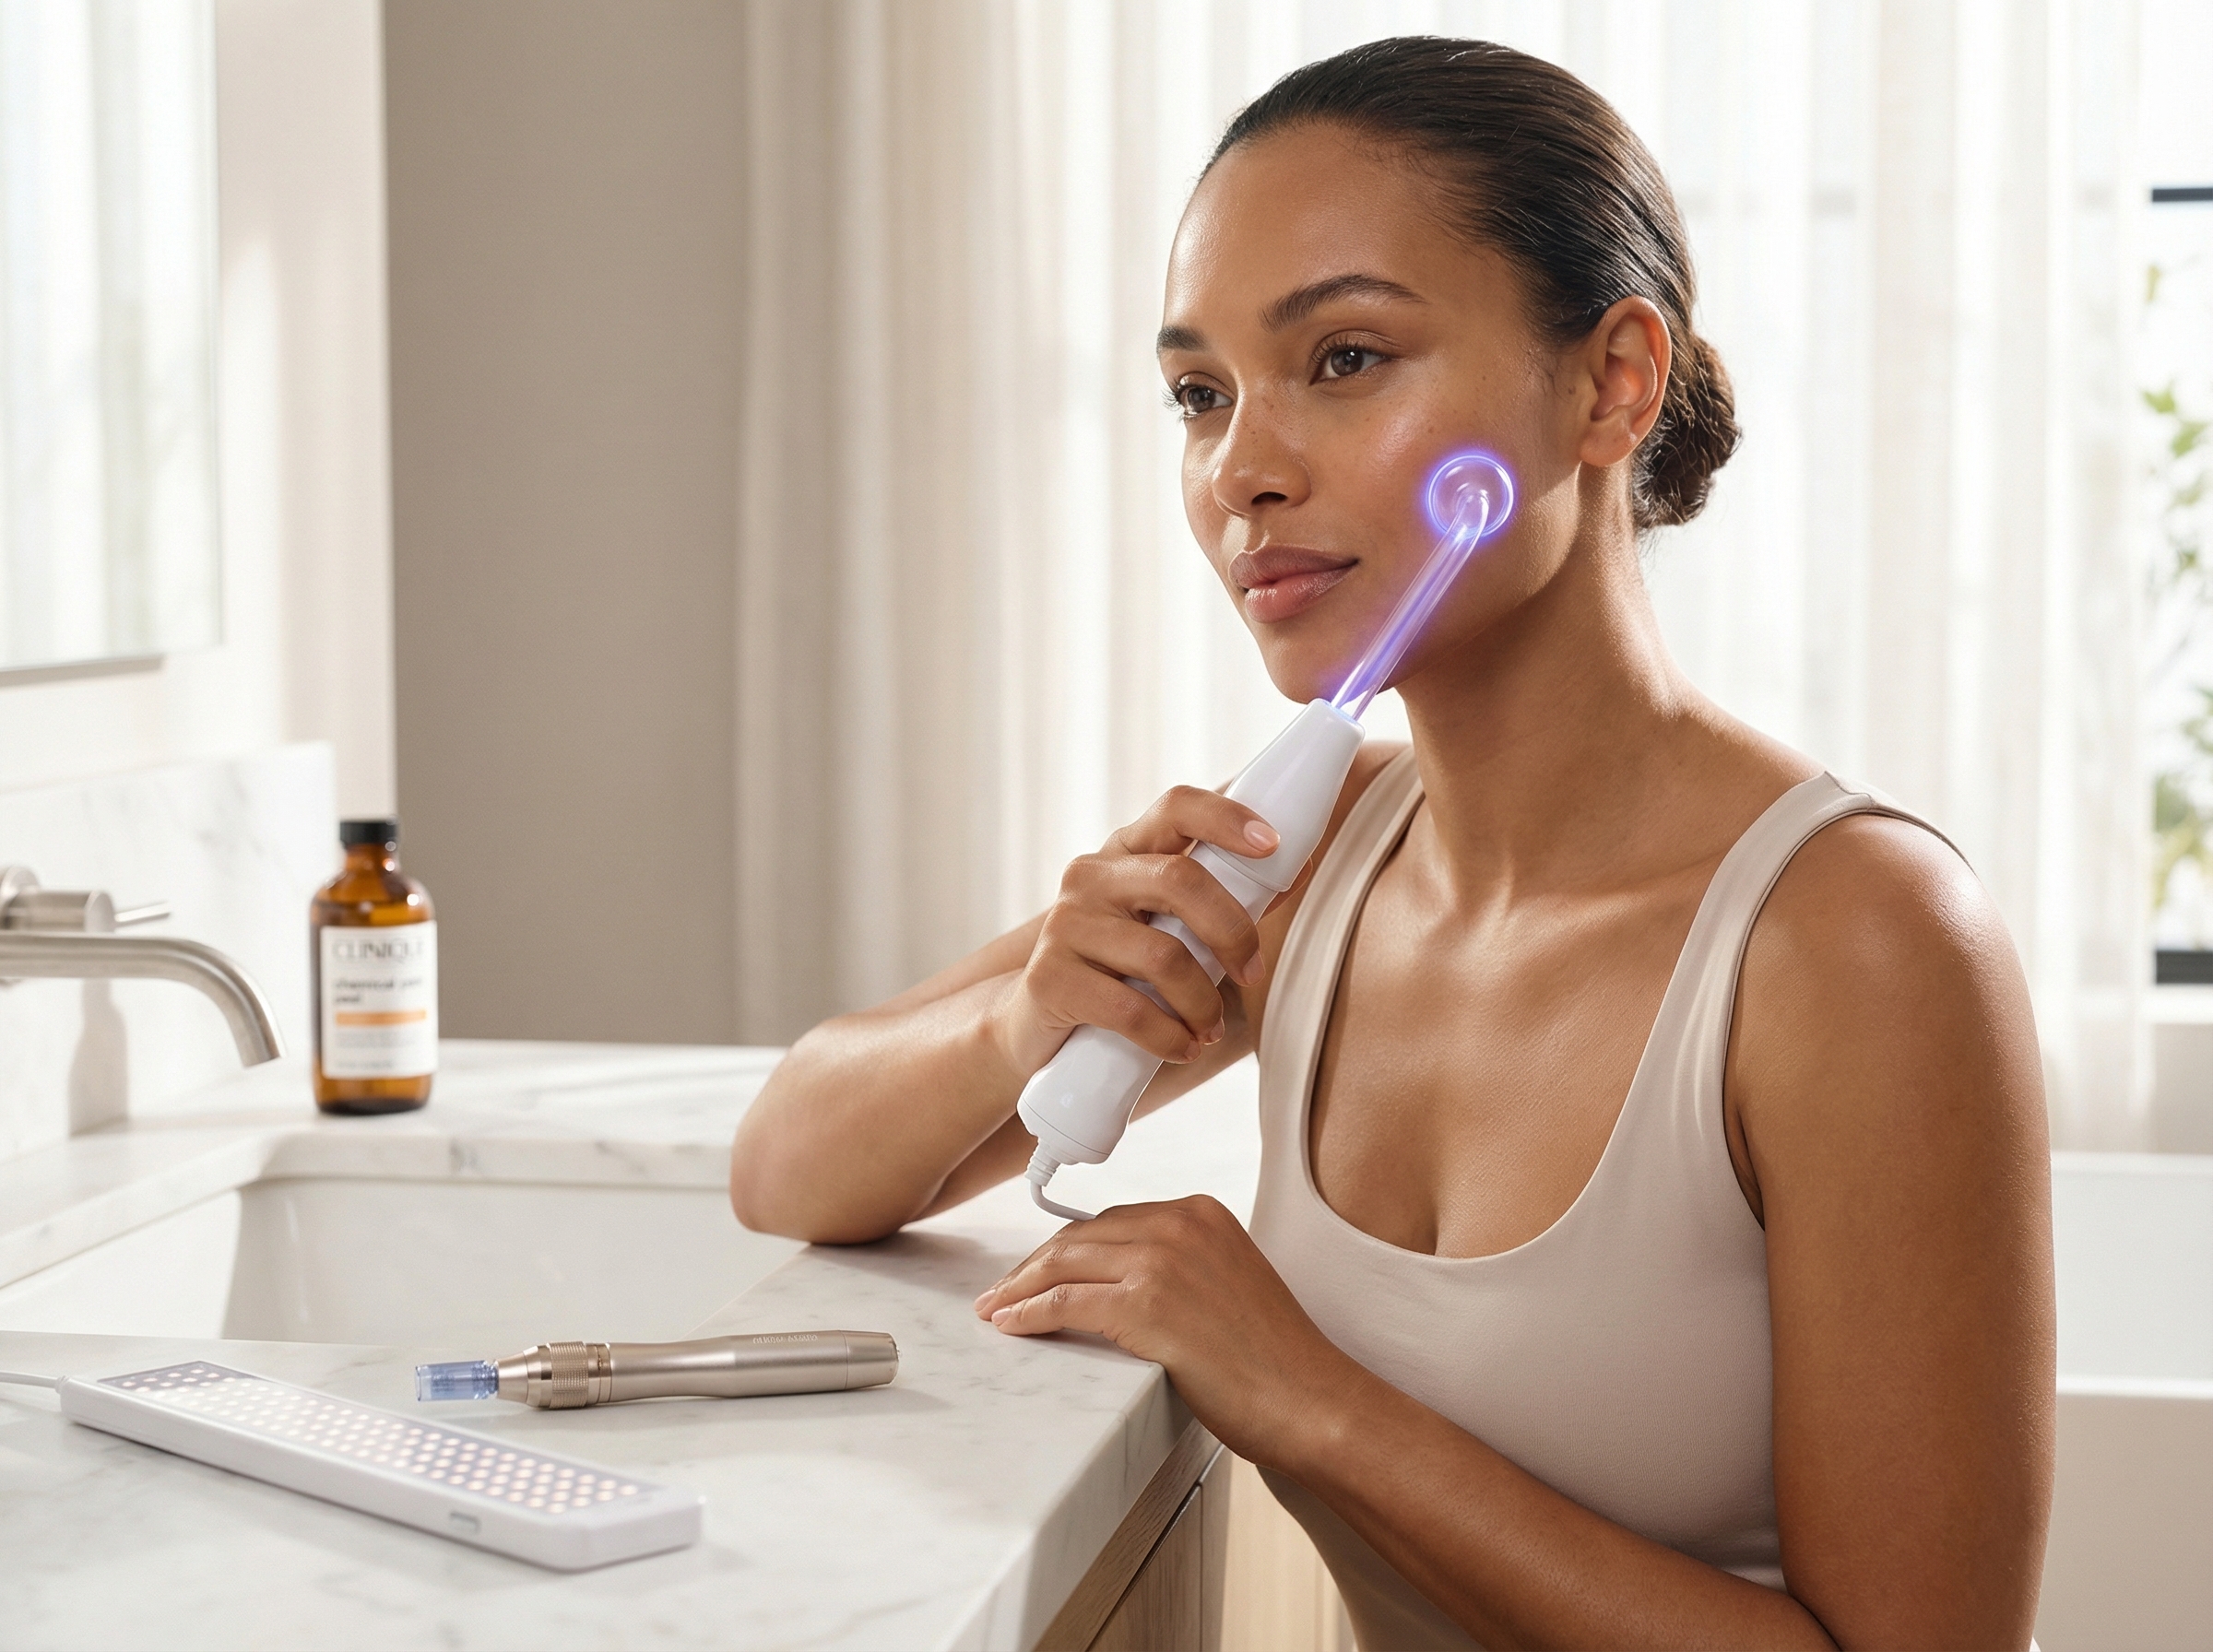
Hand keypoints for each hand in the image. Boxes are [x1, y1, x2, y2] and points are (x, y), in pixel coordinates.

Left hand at [972, 1195, 1360, 1463]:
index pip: (1111, 1220)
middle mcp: (1179, 1224)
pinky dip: (1029, 1312)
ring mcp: (1162, 1261)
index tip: (1038, 1269)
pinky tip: (1010, 1325)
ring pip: (1063, 1262)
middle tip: (1004, 1292)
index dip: (1066, 1248)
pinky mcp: (1146, 1306)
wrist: (1309, 1398)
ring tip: (996, 1309)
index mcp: (1201, 1213)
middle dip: (1034, 1265)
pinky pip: (1065, 1302)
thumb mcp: (1226, 1283)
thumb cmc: (1273, 1359)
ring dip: (1019, 1288)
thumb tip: (1118, 1286)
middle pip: (1081, 1235)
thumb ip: (1180, 1269)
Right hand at [990, 788, 1280, 1076]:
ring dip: (1203, 1003)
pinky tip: (1182, 1048)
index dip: (1227, 819)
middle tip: (1251, 975)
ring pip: (1163, 955)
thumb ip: (1222, 902)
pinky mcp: (1050, 978)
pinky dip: (1170, 1037)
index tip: (1271, 844)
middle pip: (1181, 880)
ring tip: (1209, 1029)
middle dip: (1233, 932)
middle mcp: (1091, 876)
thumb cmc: (1120, 973)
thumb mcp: (1167, 929)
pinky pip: (1130, 1009)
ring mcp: (1066, 925)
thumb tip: (1294, 873)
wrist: (1036, 1027)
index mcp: (1127, 853)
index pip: (1177, 808)